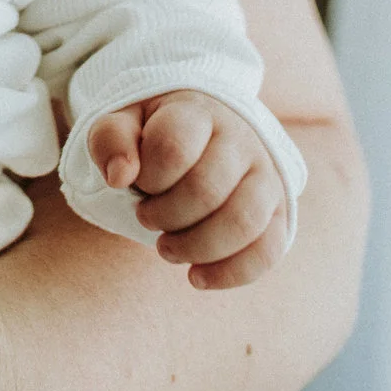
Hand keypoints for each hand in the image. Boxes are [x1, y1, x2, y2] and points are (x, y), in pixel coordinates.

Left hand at [85, 90, 285, 288]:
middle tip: (146, 218)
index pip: (173, 147)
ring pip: (243, 222)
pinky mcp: (280, 210)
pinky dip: (232, 273)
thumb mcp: (125, 122)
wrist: (208, 128)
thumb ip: (111, 139)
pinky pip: (269, 250)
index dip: (148, 177)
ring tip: (167, 248)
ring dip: (196, 247)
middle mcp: (241, 140)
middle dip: (166, 217)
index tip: (137, 183)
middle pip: (207, 190)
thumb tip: (119, 176)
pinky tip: (198, 277)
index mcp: (198, 112)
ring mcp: (266, 175)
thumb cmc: (157, 132)